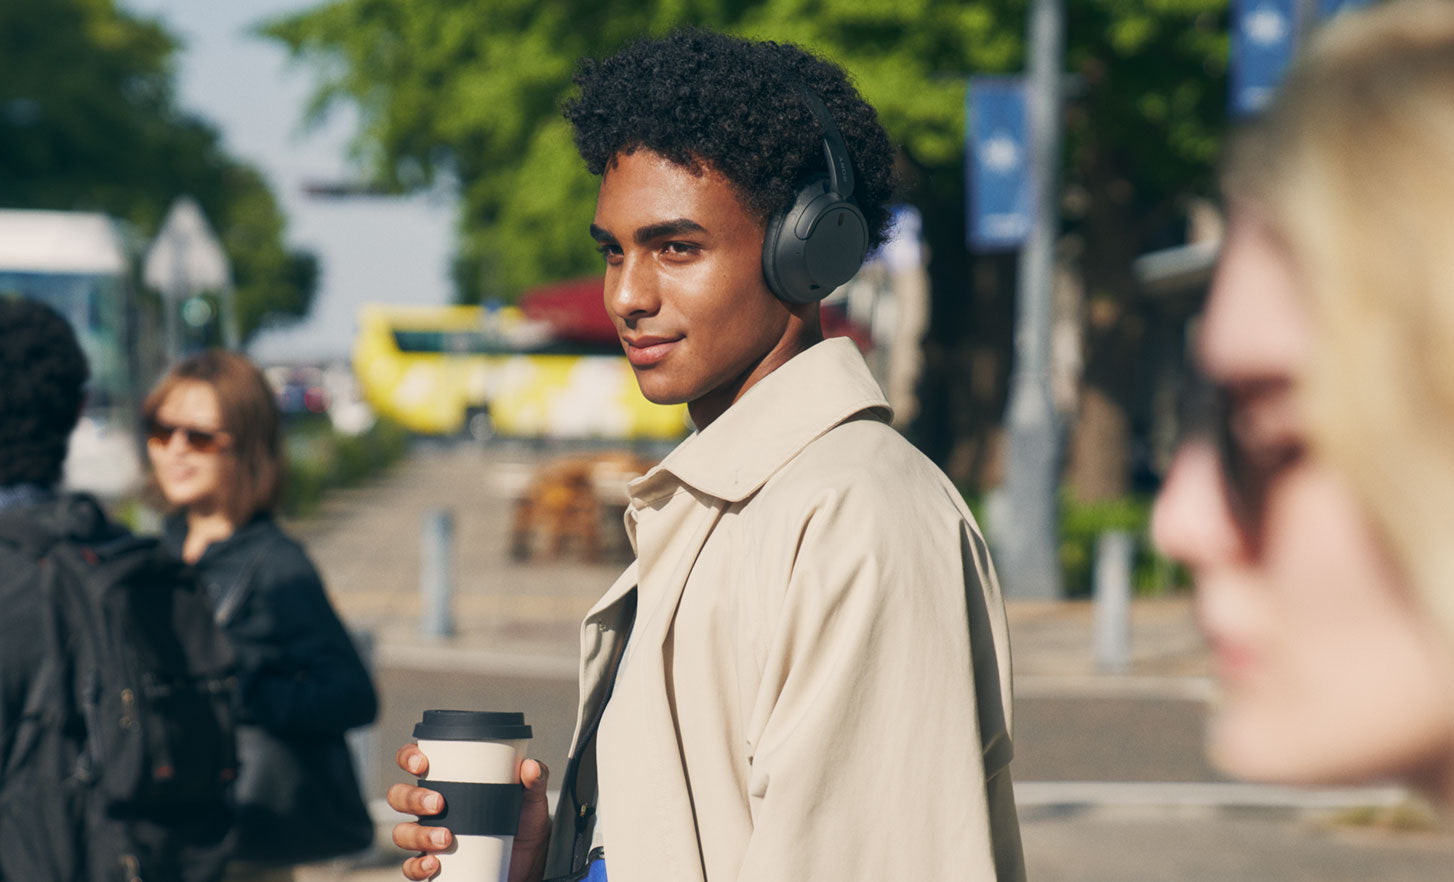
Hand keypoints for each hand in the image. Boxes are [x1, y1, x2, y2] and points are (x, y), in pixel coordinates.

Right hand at [387, 743, 551, 881]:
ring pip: (402, 832)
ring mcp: (430, 836)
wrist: (529, 862)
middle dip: (411, 798)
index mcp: (449, 781)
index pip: (415, 762)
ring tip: (446, 838)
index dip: (408, 757)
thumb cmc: (523, 822)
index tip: (422, 763)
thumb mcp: (532, 798)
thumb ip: (536, 778)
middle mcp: (432, 808)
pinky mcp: (435, 864)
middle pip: (399, 796)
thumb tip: (531, 767)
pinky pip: (411, 867)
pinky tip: (435, 863)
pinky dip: (417, 866)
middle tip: (439, 803)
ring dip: (418, 834)